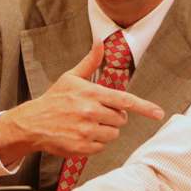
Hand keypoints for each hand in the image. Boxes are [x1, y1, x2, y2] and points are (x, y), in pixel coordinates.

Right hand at [0, 40, 163, 163]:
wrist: (32, 123)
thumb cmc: (54, 99)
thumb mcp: (71, 77)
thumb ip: (90, 62)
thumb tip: (100, 42)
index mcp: (91, 93)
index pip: (125, 101)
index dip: (144, 107)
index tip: (158, 113)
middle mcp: (90, 112)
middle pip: (120, 119)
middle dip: (113, 116)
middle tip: (96, 113)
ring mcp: (86, 131)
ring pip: (113, 134)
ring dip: (105, 131)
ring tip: (87, 124)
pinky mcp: (81, 148)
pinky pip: (101, 147)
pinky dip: (95, 143)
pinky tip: (82, 135)